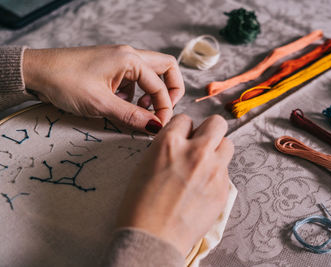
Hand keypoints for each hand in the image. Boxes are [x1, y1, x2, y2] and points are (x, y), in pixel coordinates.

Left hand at [22, 45, 184, 132]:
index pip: (161, 85)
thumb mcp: (101, 104)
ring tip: (140, 110)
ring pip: (151, 74)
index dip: (165, 108)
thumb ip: (132, 116)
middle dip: (170, 91)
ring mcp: (120, 59)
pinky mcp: (112, 67)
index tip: (159, 126)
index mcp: (130, 59)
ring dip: (152, 92)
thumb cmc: (64, 82)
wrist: (37, 72)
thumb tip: (156, 127)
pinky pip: (134, 79)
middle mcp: (129, 55)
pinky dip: (136, 94)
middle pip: (166, 68)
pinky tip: (121, 105)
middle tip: (163, 110)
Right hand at [117, 114, 233, 255]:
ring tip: (204, 166)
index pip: (186, 119)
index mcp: (170, 143)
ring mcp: (213, 171)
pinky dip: (216, 176)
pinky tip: (202, 189)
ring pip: (227, 145)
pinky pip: (225, 172)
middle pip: (217, 123)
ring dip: (217, 151)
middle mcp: (195, 152)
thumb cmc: (140, 205)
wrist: (152, 239)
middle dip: (209, 131)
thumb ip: (168, 148)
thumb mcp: (146, 165)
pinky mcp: (223, 189)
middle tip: (200, 144)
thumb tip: (183, 142)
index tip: (182, 138)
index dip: (183, 129)